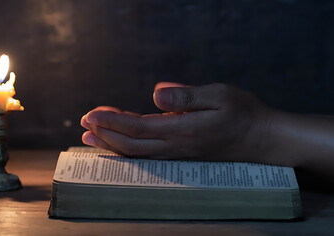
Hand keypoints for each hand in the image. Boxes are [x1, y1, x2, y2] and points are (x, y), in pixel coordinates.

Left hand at [81, 82, 271, 161]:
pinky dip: (128, 149)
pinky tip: (119, 144)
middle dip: (104, 134)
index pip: (137, 127)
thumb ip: (186, 95)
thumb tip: (155, 93)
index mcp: (182, 129)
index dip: (111, 122)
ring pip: (137, 153)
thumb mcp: (218, 95)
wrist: (263, 139)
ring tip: (90, 137)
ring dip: (112, 144)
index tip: (91, 115)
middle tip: (83, 123)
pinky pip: (148, 155)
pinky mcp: (182, 154)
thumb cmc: (243, 113)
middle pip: (131, 144)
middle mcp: (176, 146)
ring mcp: (178, 153)